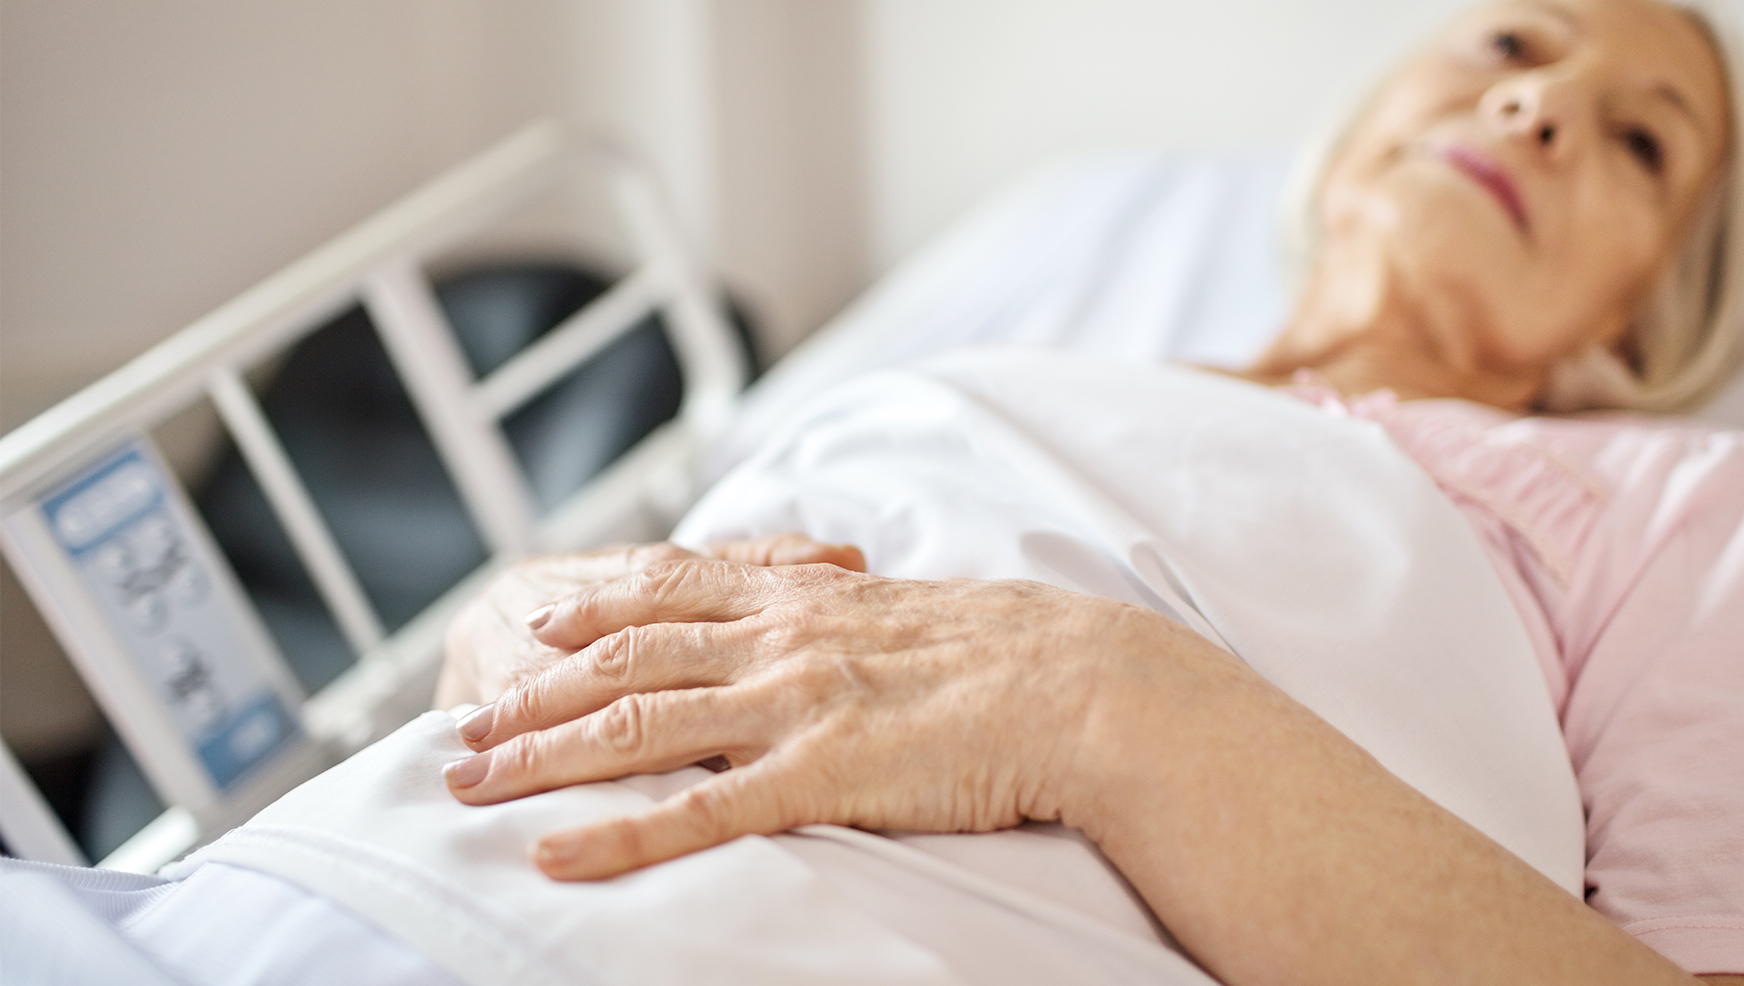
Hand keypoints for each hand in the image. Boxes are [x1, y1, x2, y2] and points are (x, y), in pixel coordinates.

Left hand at [439, 555, 1253, 880]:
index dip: (594, 605)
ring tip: (469, 783)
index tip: (534, 617)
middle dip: (534, 691)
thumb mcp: (916, 614)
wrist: (1084, 685)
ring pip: (636, 725)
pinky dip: (618, 836)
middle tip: (463, 722)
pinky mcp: (820, 773)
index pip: (672, 591)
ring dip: (542, 754)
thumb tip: (833, 622)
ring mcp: (794, 704)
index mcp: (805, 601)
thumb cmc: (1017, 656)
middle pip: (626, 657)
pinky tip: (557, 858)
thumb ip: (853, 619)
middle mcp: (781, 640)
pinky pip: (698, 812)